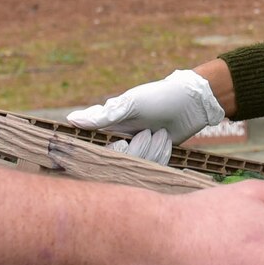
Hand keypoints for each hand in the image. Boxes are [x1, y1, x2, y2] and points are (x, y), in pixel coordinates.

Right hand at [67, 69, 224, 164]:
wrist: (191, 102)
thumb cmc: (158, 97)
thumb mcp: (131, 104)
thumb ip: (103, 115)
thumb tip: (71, 120)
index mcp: (110, 126)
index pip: (95, 150)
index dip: (106, 153)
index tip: (121, 144)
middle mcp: (120, 140)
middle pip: (118, 162)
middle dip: (136, 150)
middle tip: (148, 132)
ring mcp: (138, 150)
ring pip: (137, 166)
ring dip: (152, 150)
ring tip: (161, 132)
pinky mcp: (153, 157)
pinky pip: (152, 167)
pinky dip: (161, 155)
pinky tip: (167, 140)